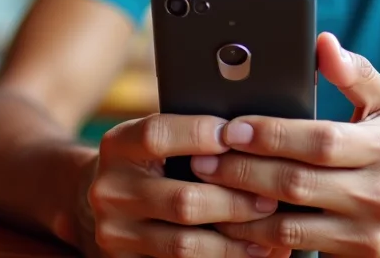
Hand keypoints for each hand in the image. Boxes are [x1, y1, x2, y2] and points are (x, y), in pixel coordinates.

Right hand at [82, 112, 291, 257]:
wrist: (107, 201)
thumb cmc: (150, 161)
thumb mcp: (156, 140)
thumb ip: (189, 135)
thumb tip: (248, 134)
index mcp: (117, 145)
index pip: (157, 136)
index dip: (199, 134)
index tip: (238, 136)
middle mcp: (110, 189)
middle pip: (181, 200)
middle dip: (234, 202)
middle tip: (271, 199)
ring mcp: (115, 232)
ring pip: (184, 245)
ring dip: (234, 243)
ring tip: (269, 236)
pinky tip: (250, 255)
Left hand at [191, 33, 379, 257]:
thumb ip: (356, 73)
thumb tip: (323, 43)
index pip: (319, 140)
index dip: (271, 134)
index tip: (232, 127)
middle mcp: (376, 194)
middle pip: (296, 183)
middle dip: (242, 171)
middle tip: (202, 159)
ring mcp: (364, 235)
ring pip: (289, 225)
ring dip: (242, 210)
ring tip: (206, 191)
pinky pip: (296, 250)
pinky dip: (260, 239)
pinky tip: (232, 224)